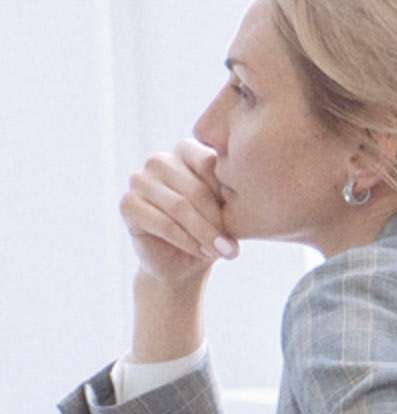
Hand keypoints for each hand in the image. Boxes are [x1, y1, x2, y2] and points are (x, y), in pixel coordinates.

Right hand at [119, 139, 234, 289]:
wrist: (185, 262)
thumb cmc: (213, 229)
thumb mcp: (230, 209)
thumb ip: (233, 193)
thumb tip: (252, 192)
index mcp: (186, 151)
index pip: (211, 164)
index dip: (229, 195)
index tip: (247, 218)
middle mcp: (159, 161)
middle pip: (196, 189)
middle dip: (218, 221)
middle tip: (233, 247)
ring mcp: (139, 180)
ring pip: (180, 207)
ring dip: (204, 234)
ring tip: (223, 252)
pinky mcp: (127, 203)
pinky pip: (163, 223)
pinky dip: (187, 241)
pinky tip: (202, 252)